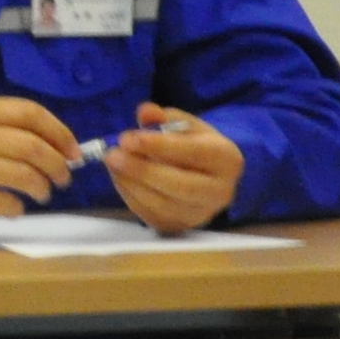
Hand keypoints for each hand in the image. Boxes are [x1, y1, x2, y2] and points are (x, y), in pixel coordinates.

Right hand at [0, 92, 80, 215]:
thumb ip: (5, 126)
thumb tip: (62, 147)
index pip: (29, 113)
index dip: (60, 133)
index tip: (74, 151)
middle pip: (31, 147)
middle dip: (58, 166)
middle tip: (63, 178)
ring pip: (22, 176)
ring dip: (42, 188)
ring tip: (41, 193)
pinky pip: (3, 202)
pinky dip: (16, 207)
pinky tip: (12, 206)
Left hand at [104, 103, 243, 235]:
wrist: (206, 176)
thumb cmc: (193, 145)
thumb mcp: (185, 125)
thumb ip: (164, 117)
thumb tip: (145, 112)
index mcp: (227, 159)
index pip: (196, 153)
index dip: (160, 146)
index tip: (129, 138)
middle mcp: (221, 191)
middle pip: (181, 186)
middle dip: (141, 170)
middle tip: (113, 154)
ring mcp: (201, 213)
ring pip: (163, 204)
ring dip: (130, 183)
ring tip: (113, 162)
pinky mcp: (180, 226)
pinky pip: (151, 215)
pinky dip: (130, 196)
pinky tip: (120, 177)